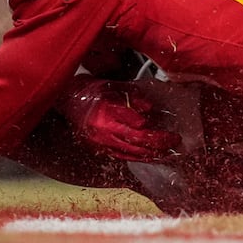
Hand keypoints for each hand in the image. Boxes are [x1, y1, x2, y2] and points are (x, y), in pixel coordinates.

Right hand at [54, 75, 183, 160]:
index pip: (136, 125)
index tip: (170, 131)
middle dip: (159, 143)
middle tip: (175, 141)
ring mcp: (101, 142)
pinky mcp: (100, 148)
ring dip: (152, 154)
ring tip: (168, 151)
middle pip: (137, 141)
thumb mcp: (113, 85)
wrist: (67, 102)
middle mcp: (103, 130)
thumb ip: (132, 96)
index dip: (154, 131)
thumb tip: (150, 108)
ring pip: (131, 152)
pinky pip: (123, 156)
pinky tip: (151, 156)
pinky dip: (139, 157)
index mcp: (107, 111)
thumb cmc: (91, 91)